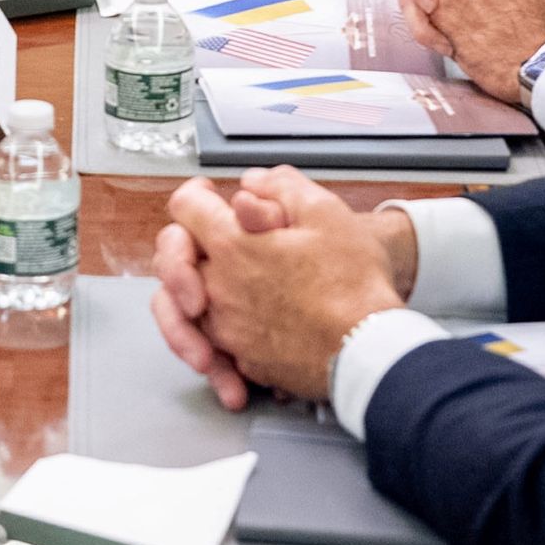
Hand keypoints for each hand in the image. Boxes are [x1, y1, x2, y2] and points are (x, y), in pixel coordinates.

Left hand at [156, 171, 413, 406]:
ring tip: (215, 287)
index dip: (197, 193)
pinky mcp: (243, 361)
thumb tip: (250, 184)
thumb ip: (280, 186)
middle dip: (186, 242)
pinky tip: (240, 328)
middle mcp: (218, 288)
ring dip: (194, 291)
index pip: (184, 207)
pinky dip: (216, 335)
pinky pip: (211, 345)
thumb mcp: (326, 212)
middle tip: (210, 241)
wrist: (372, 351)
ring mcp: (227, 329)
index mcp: (232, 245)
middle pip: (172, 258)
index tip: (210, 195)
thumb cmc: (354, 283)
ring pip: (183, 305)